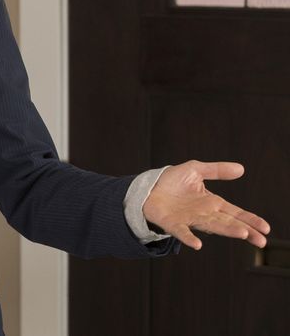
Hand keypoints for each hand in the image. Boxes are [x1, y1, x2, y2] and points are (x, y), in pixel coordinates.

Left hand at [143, 160, 269, 249]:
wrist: (147, 188)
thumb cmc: (173, 181)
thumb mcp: (196, 170)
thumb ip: (217, 170)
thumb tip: (241, 169)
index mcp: (212, 203)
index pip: (235, 212)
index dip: (250, 219)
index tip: (266, 228)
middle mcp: (204, 214)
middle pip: (228, 223)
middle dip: (245, 230)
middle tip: (261, 241)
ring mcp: (189, 220)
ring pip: (211, 227)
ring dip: (226, 230)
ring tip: (242, 234)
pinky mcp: (172, 223)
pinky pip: (182, 232)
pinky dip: (189, 238)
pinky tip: (197, 244)